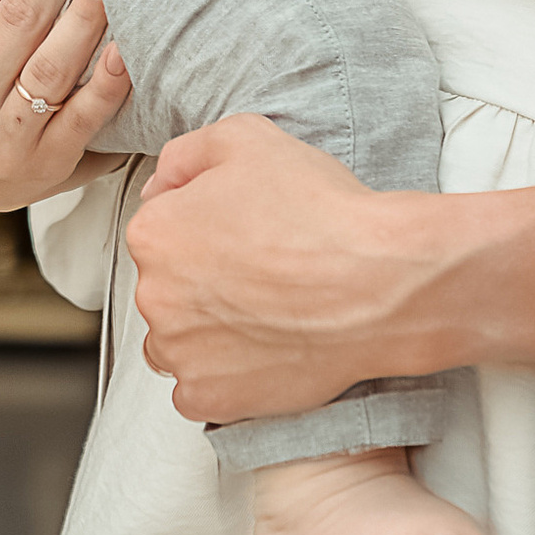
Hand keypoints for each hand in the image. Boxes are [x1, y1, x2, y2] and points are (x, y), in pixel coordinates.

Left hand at [128, 115, 428, 420]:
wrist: (380, 282)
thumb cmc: (322, 214)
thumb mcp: (249, 139)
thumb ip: (186, 154)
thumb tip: (160, 186)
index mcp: (155, 233)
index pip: (160, 233)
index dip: (204, 230)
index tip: (242, 236)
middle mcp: (154, 296)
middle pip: (166, 289)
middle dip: (203, 282)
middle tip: (260, 273)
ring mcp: (179, 352)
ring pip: (178, 342)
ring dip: (208, 332)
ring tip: (266, 314)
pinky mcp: (207, 395)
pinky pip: (198, 389)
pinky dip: (226, 376)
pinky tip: (265, 350)